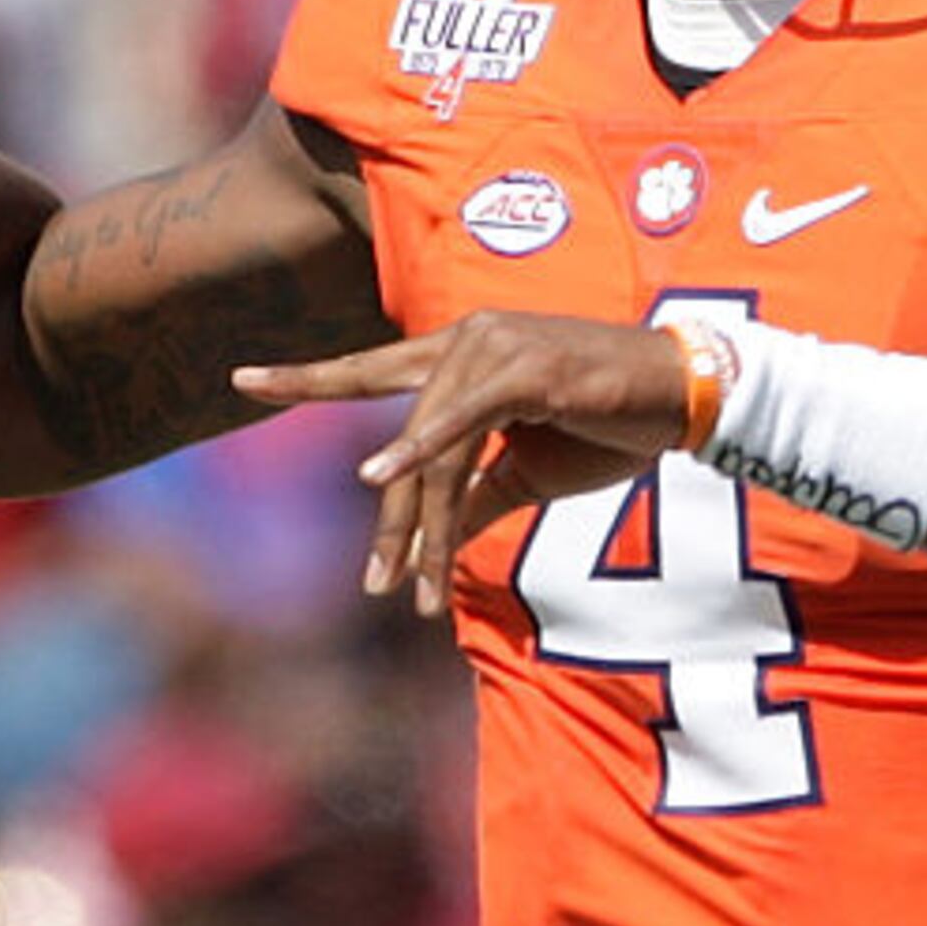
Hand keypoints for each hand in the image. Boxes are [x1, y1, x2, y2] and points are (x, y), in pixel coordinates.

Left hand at [234, 312, 691, 614]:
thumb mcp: (531, 470)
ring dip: (422, 524)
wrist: (682, 399)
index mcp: (462, 355)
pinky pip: (464, 419)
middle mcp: (466, 341)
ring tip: (405, 584)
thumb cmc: (609, 425)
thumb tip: (443, 535)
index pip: (374, 369)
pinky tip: (382, 477)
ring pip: (433, 449)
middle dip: (389, 520)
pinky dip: (424, 449)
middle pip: (401, 436)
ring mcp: (494, 349)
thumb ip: (479, 494)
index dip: (310, 377)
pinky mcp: (526, 369)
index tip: (244, 378)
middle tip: (373, 584)